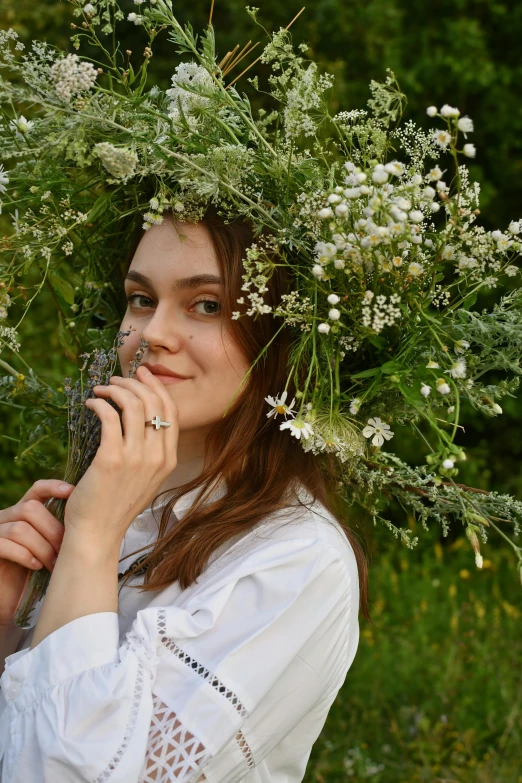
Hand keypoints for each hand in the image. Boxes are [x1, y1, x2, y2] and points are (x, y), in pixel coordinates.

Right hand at [0, 480, 73, 627]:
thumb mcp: (51, 546)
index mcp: (22, 512)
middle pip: (30, 509)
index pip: (36, 490)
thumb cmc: (35, 573)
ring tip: (53, 564)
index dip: (53, 488)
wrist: (12, 600)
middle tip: (65, 550)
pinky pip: (5, 544)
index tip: (73, 493)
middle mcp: (6, 518)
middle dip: (52, 530)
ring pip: (20, 529)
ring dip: (42, 548)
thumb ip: (60, 529)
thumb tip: (89, 515)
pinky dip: (24, 555)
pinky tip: (36, 566)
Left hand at [63, 365, 178, 547]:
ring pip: (133, 405)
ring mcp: (136, 458)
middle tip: (116, 380)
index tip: (143, 374)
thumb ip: (150, 453)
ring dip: (115, 390)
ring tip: (101, 390)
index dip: (157, 388)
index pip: (171, 412)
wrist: (98, 533)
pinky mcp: (111, 458)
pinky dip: (99, 404)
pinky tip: (91, 404)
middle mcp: (157, 457)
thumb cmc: (116, 506)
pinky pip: (109, 416)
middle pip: (154, 403)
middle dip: (134, 383)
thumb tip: (142, 420)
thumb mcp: (145, 479)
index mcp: (168, 460)